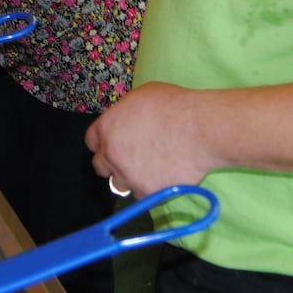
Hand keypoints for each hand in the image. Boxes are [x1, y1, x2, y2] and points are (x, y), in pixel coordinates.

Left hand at [86, 82, 212, 193]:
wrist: (200, 128)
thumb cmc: (175, 105)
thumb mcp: (142, 96)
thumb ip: (125, 114)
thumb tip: (126, 122)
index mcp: (107, 127)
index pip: (91, 141)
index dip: (103, 143)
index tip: (113, 145)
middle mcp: (111, 153)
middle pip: (100, 166)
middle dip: (112, 164)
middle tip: (130, 160)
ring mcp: (127, 174)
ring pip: (119, 184)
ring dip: (130, 178)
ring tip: (151, 168)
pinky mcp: (146, 190)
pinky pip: (142, 195)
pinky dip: (150, 189)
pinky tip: (164, 176)